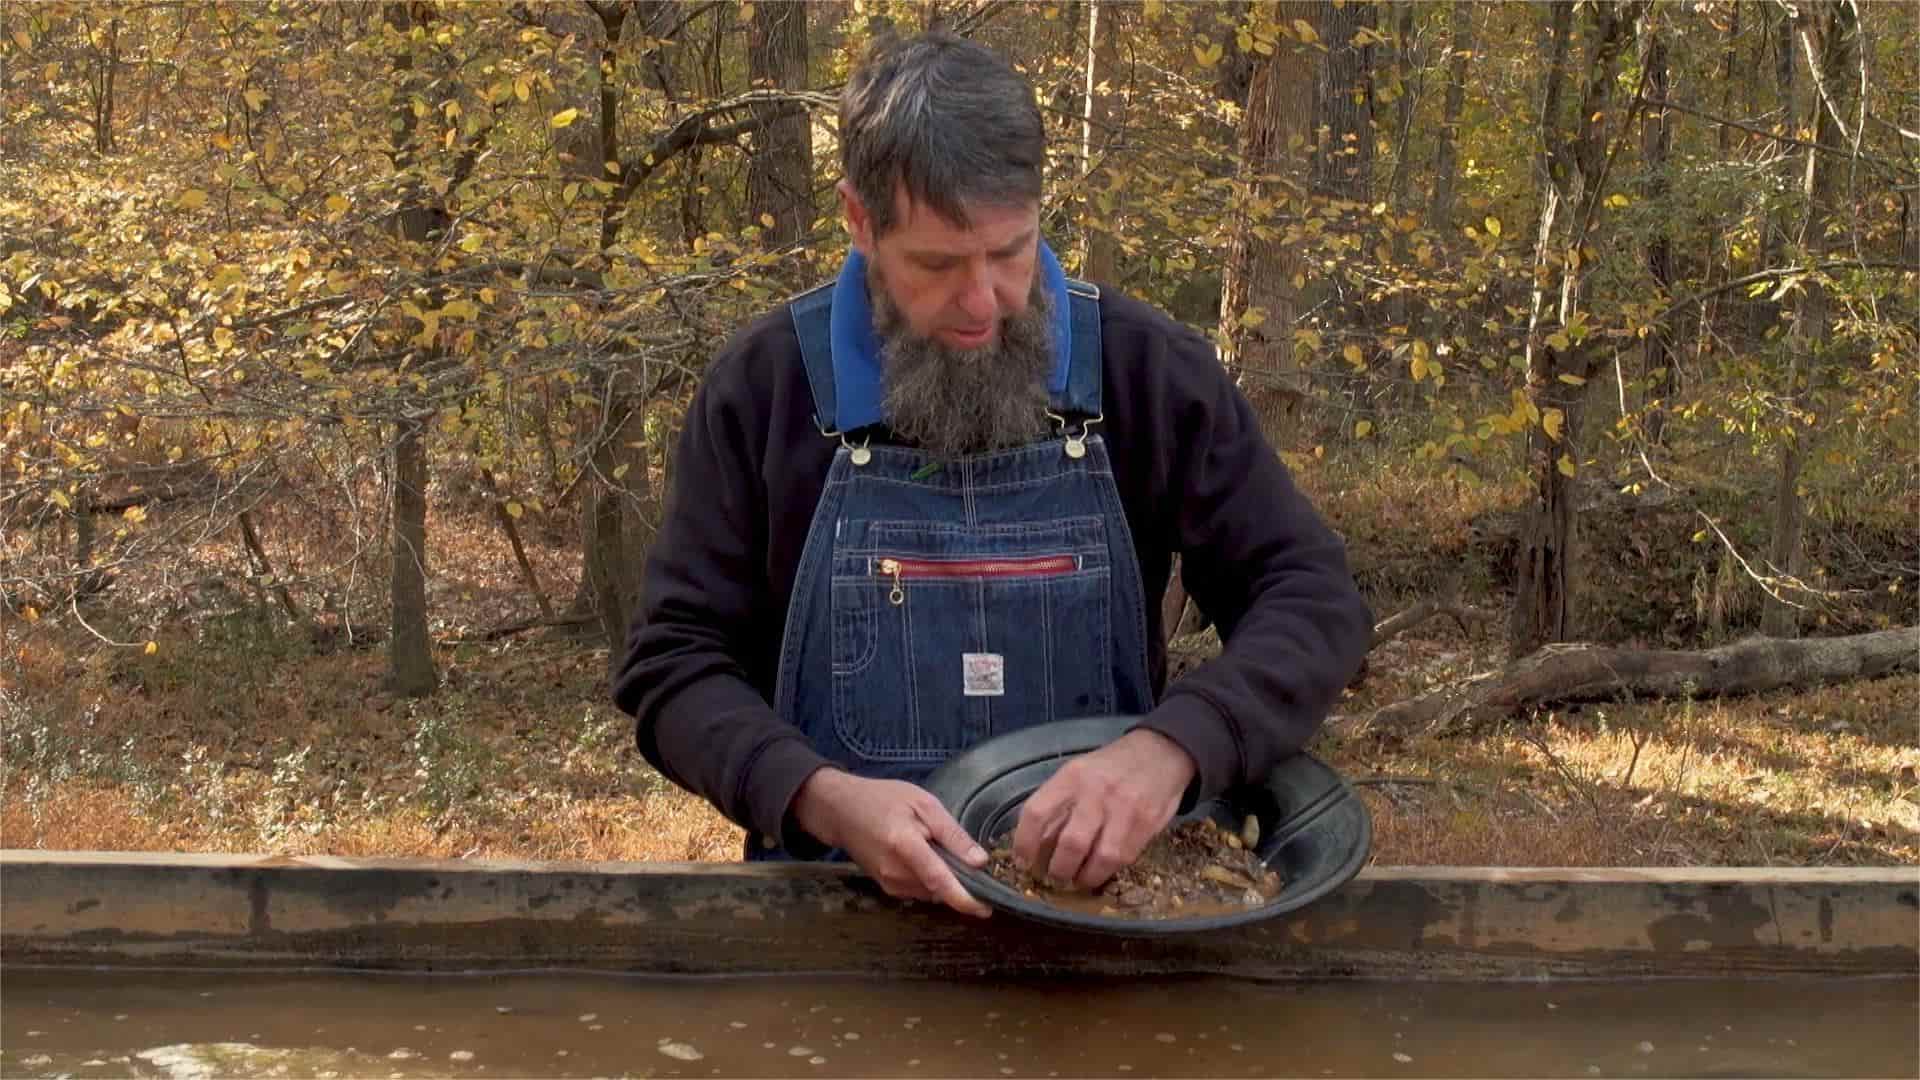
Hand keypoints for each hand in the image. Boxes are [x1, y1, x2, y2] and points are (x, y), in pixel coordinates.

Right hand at [791, 768, 992, 917]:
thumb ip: (952, 834)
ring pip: (932, 893)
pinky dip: (932, 881)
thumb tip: (980, 862)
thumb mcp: (924, 804)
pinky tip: (931, 860)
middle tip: (978, 867)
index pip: (939, 880)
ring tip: (950, 856)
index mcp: (905, 845)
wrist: (841, 811)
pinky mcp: (887, 888)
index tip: (987, 909)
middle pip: (939, 890)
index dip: (965, 899)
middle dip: (962, 885)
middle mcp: (895, 872)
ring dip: (947, 882)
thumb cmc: (884, 799)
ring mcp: (889, 883)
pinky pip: (920, 891)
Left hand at [1011, 728, 1195, 891]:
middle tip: (1055, 877)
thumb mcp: (1079, 772)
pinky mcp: (1146, 824)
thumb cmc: (1111, 767)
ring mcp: (1124, 809)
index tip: (1023, 861)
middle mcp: (1096, 792)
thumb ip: (1060, 803)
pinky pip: (1124, 858)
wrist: (1160, 752)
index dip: (1024, 843)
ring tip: (1078, 879)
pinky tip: (1100, 871)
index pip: (1036, 812)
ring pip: (1100, 858)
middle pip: (1070, 843)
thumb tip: (1038, 843)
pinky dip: (1108, 871)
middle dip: (1059, 869)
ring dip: (1085, 877)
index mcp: (1071, 777)